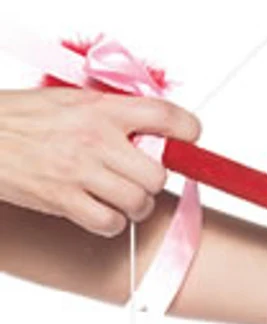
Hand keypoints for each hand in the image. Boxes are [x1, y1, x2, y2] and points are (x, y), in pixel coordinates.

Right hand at [0, 87, 201, 236]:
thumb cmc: (19, 118)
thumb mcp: (68, 99)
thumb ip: (110, 110)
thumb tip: (150, 125)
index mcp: (101, 108)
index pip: (166, 115)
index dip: (189, 131)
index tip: (190, 139)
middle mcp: (96, 138)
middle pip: (158, 173)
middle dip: (153, 181)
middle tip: (138, 178)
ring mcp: (80, 170)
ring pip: (139, 202)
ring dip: (135, 206)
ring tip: (118, 198)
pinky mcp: (62, 199)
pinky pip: (109, 223)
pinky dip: (110, 223)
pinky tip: (98, 212)